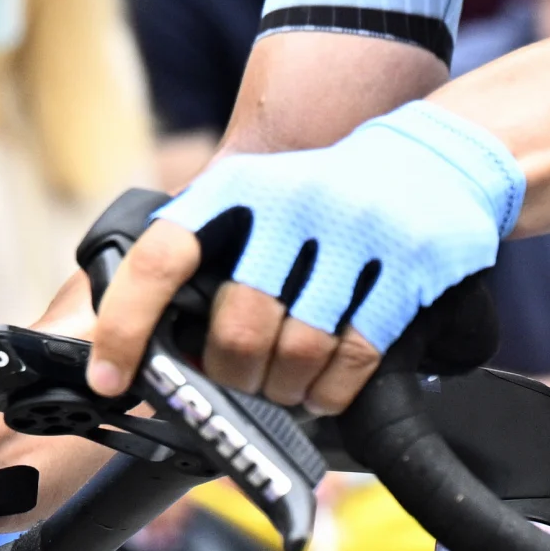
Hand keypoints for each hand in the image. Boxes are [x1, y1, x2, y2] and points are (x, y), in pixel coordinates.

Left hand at [93, 102, 524, 415]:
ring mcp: (357, 232)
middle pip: (237, 329)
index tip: (112, 380)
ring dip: (283, 391)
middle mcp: (293, 202)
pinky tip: (325, 392)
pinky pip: (354, 359)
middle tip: (241, 380)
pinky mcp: (408, 266)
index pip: (161, 258)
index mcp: (240, 185)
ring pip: (295, 353)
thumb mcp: (260, 197)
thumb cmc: (327, 195)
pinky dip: (331, 393)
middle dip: (232, 376)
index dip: (126, 326)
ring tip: (286, 387)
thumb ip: (209, 256)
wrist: (437, 157)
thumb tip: (147, 347)